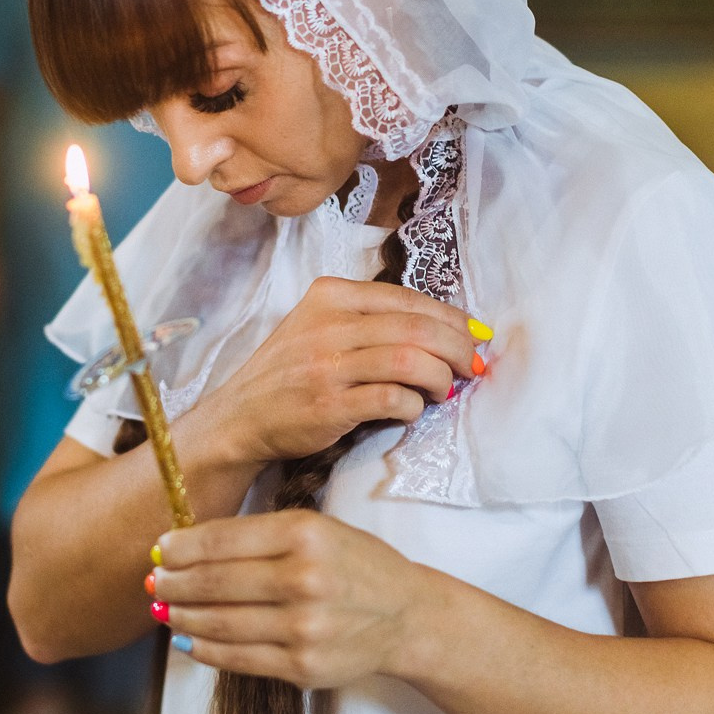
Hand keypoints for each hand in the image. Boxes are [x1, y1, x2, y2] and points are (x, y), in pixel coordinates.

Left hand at [151, 509, 440, 688]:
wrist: (406, 616)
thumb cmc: (355, 565)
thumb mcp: (317, 528)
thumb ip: (258, 535)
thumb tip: (184, 548)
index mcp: (304, 533)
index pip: (220, 540)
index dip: (180, 548)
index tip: (160, 550)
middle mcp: (303, 579)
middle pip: (212, 583)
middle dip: (173, 584)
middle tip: (154, 582)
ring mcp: (303, 628)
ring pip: (218, 623)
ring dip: (182, 617)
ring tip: (166, 609)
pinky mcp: (302, 667)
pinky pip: (237, 658)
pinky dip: (205, 648)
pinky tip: (190, 638)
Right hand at [186, 276, 478, 466]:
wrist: (238, 418)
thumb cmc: (289, 375)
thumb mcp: (319, 327)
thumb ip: (372, 321)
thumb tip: (445, 330)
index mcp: (331, 296)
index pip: (409, 299)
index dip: (452, 319)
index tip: (475, 337)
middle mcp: (329, 325)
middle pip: (418, 328)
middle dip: (458, 349)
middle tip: (473, 367)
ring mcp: (327, 366)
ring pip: (412, 360)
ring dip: (441, 379)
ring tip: (443, 391)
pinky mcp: (329, 406)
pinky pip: (392, 399)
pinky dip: (413, 406)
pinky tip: (411, 410)